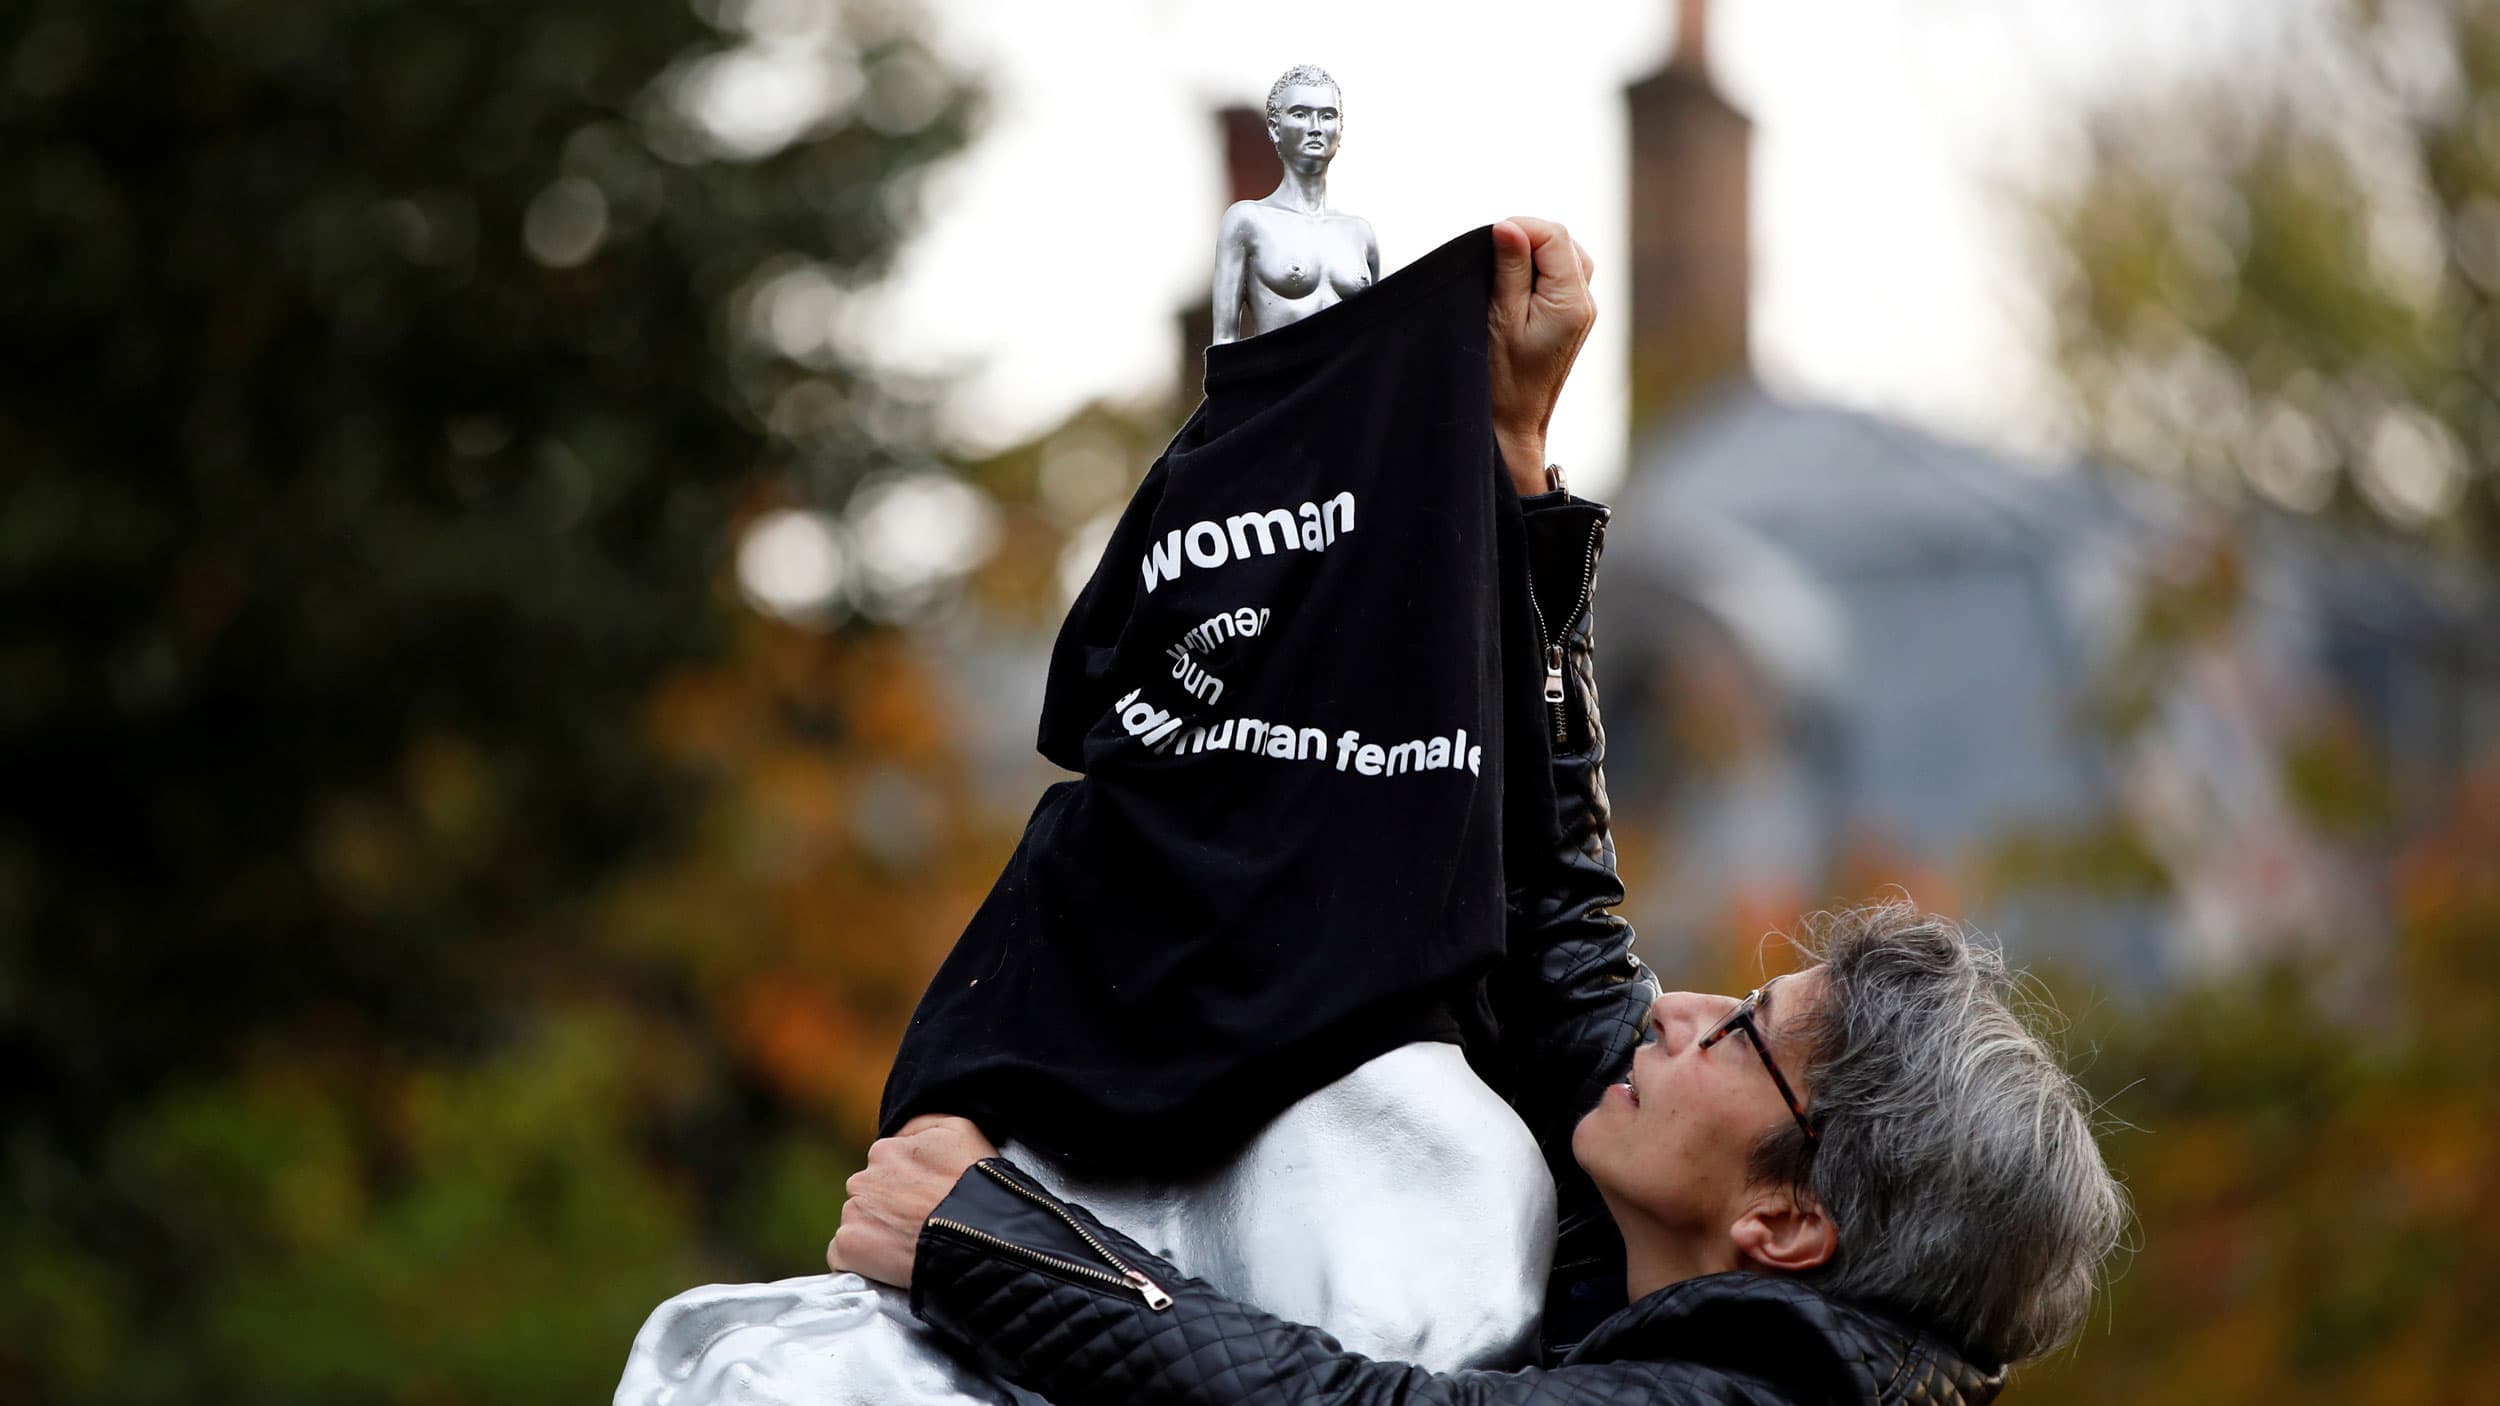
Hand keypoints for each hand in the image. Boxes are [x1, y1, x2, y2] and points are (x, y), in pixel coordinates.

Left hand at [827, 1115, 999, 1288]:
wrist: (979, 1237)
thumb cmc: (975, 1185)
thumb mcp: (960, 1130)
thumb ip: (922, 1125)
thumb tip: (902, 1135)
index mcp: (884, 1151)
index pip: (885, 1170)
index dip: (907, 1189)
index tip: (925, 1202)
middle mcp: (862, 1179)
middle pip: (868, 1198)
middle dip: (887, 1211)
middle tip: (918, 1227)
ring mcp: (852, 1213)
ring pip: (857, 1225)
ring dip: (876, 1236)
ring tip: (909, 1247)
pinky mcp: (848, 1246)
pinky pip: (844, 1256)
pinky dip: (862, 1262)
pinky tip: (891, 1265)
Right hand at [1488, 216, 1596, 495]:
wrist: (1512, 424)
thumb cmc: (1500, 378)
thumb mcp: (1500, 317)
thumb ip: (1509, 269)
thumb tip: (1508, 225)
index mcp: (1571, 303)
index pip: (1554, 236)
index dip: (1521, 227)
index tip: (1488, 240)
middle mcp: (1584, 304)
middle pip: (1564, 242)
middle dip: (1528, 238)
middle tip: (1491, 256)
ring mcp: (1581, 311)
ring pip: (1566, 256)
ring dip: (1534, 252)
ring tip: (1501, 270)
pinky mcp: (1571, 318)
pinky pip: (1563, 275)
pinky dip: (1540, 268)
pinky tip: (1516, 283)